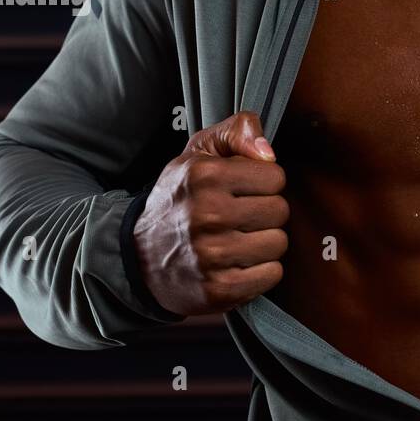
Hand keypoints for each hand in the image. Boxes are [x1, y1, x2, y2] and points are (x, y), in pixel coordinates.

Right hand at [133, 111, 287, 315]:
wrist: (139, 256)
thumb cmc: (181, 198)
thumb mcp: (199, 152)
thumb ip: (238, 131)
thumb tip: (269, 152)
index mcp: (203, 176)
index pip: (276, 176)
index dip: (263, 182)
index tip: (244, 189)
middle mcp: (206, 214)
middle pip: (280, 210)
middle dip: (265, 211)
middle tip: (240, 216)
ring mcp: (211, 255)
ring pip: (278, 243)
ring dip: (264, 242)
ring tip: (238, 238)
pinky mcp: (218, 288)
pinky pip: (271, 275)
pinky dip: (261, 270)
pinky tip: (238, 262)